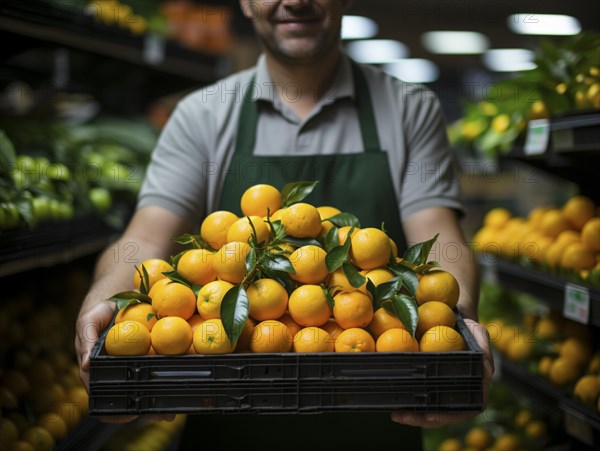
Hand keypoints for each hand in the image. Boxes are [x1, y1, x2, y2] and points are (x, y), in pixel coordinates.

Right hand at [75, 299, 175, 423]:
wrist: (120, 292)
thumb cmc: (99, 311)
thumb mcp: (88, 322)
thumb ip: (86, 341)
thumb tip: (85, 366)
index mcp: (100, 369)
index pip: (106, 395)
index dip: (115, 411)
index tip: (129, 416)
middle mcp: (120, 370)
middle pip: (132, 395)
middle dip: (147, 409)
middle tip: (162, 415)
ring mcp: (137, 363)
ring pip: (149, 384)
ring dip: (162, 397)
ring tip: (174, 409)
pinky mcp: (153, 353)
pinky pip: (163, 364)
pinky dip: (173, 372)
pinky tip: (186, 377)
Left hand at [390, 318, 493, 427]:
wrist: (453, 320)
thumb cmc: (467, 327)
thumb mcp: (478, 333)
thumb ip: (483, 349)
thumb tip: (486, 370)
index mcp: (476, 387)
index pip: (465, 409)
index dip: (449, 416)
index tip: (430, 415)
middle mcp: (461, 393)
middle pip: (444, 415)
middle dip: (423, 420)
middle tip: (403, 417)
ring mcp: (445, 391)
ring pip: (430, 412)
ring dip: (413, 417)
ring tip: (396, 415)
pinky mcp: (431, 386)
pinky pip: (421, 400)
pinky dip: (408, 405)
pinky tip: (394, 405)